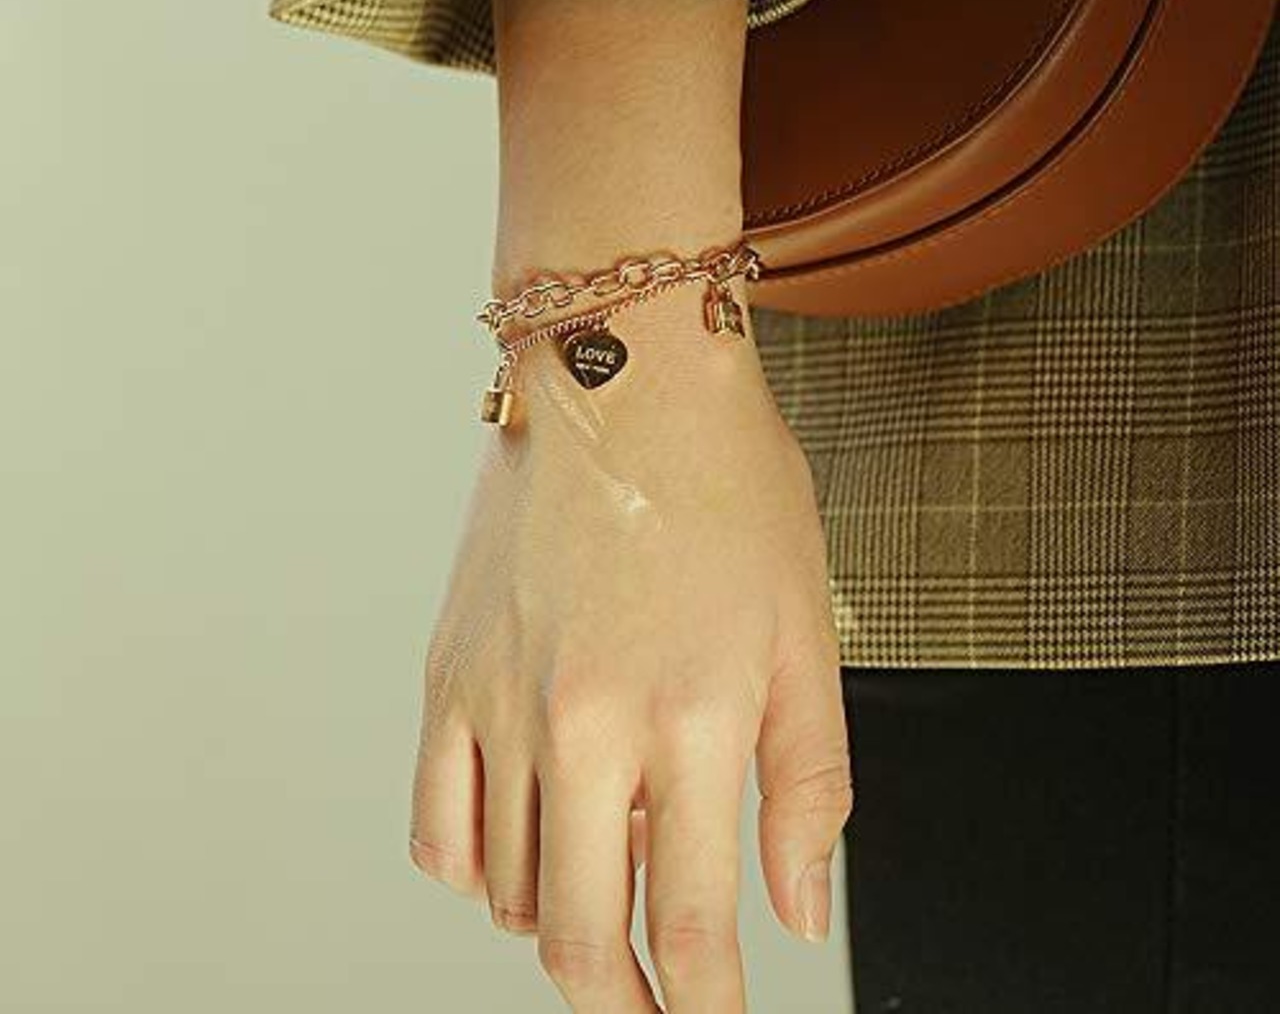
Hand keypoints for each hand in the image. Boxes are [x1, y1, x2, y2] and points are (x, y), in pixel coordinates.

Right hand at [409, 285, 852, 1012]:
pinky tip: (522, 846)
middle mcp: (585, 719)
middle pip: (582, 937)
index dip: (706, 1004)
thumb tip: (797, 910)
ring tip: (606, 885)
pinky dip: (474, 871)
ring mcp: (502, 698)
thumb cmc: (726, 483)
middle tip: (654, 1005)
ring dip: (562, 921)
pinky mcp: (449, 672)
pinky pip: (436, 825)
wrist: (624, 376)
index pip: (695, 922)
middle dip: (626, 1002)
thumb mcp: (804, 630)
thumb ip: (807, 783)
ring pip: (509, 892)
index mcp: (692, 712)